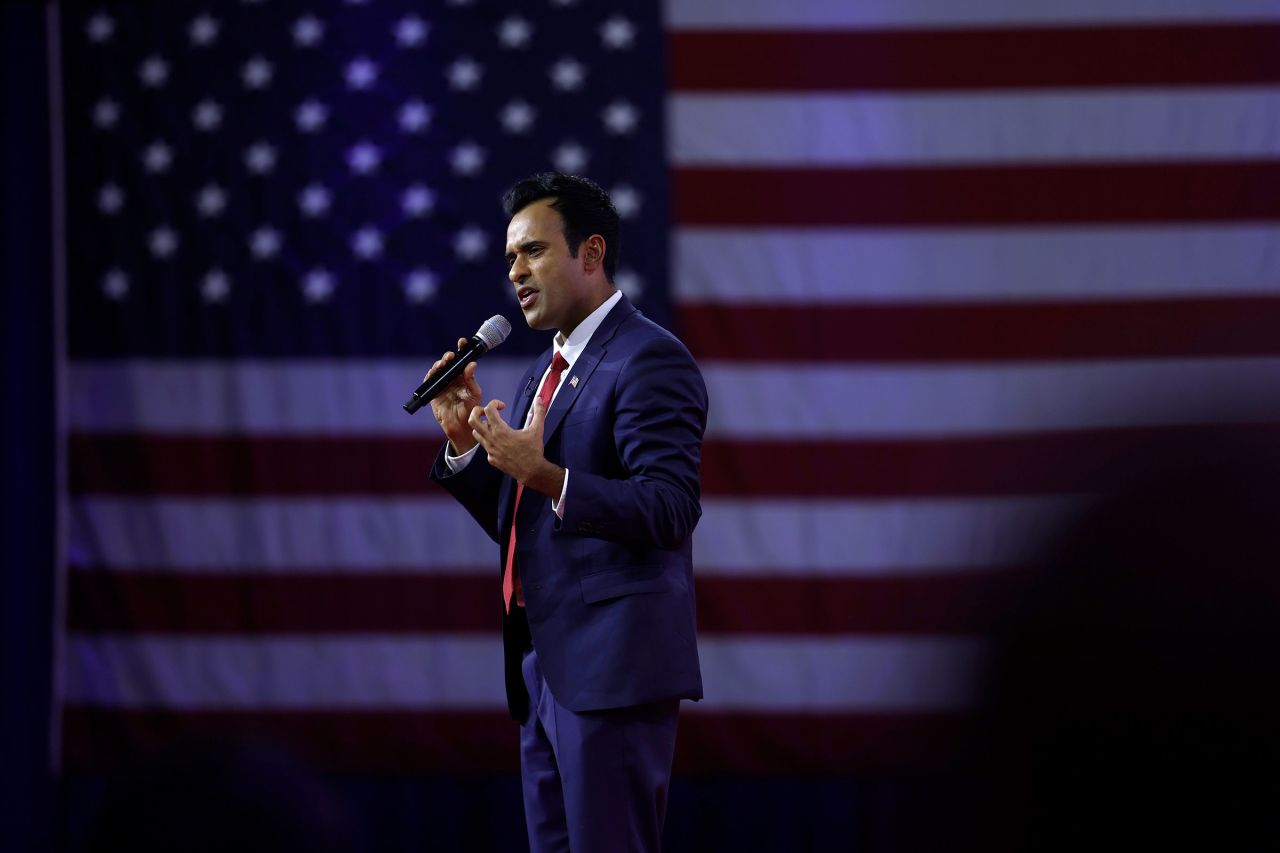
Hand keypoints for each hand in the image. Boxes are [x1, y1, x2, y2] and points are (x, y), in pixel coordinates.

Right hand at [426, 338, 484, 452]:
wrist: (462, 425)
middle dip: (449, 356)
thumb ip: (471, 379)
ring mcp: (442, 384)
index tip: (462, 341)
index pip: (462, 360)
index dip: (461, 350)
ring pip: (439, 369)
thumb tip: (472, 364)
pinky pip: (430, 380)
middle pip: (448, 363)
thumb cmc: (471, 409)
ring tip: (445, 362)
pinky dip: (432, 373)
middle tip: (452, 355)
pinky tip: (436, 370)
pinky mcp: (433, 392)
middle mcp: (452, 378)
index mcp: (463, 376)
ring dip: (440, 364)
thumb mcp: (474, 393)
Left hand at [468, 396, 565, 496]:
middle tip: (487, 412)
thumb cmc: (533, 450)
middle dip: (477, 412)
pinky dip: (489, 441)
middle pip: (473, 420)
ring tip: (493, 426)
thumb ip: (539, 412)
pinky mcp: (491, 459)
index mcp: (501, 430)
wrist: (532, 471)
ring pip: (476, 433)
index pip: (489, 409)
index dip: (494, 403)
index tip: (503, 406)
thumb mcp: (537, 429)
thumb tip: (539, 399)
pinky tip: (501, 442)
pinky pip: (485, 446)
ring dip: (482, 427)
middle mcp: (491, 439)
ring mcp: (489, 450)